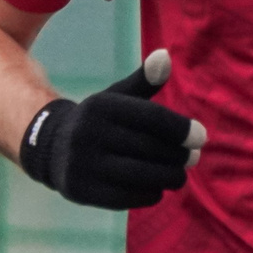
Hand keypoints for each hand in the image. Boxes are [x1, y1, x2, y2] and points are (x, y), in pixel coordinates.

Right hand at [18, 49, 207, 208]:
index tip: (201, 138)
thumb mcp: (117, 97)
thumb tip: (166, 55)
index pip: (151, 118)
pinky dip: (149, 194)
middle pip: (150, 149)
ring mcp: (82, 164)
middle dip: (178, 156)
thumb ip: (144, 80)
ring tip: (179, 175)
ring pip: (142, 176)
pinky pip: (127, 197)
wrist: (51, 148)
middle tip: (193, 159)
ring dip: (169, 178)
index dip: (180, 129)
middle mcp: (88, 133)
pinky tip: (157, 188)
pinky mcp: (82, 191)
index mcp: (101, 106)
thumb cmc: (99, 121)